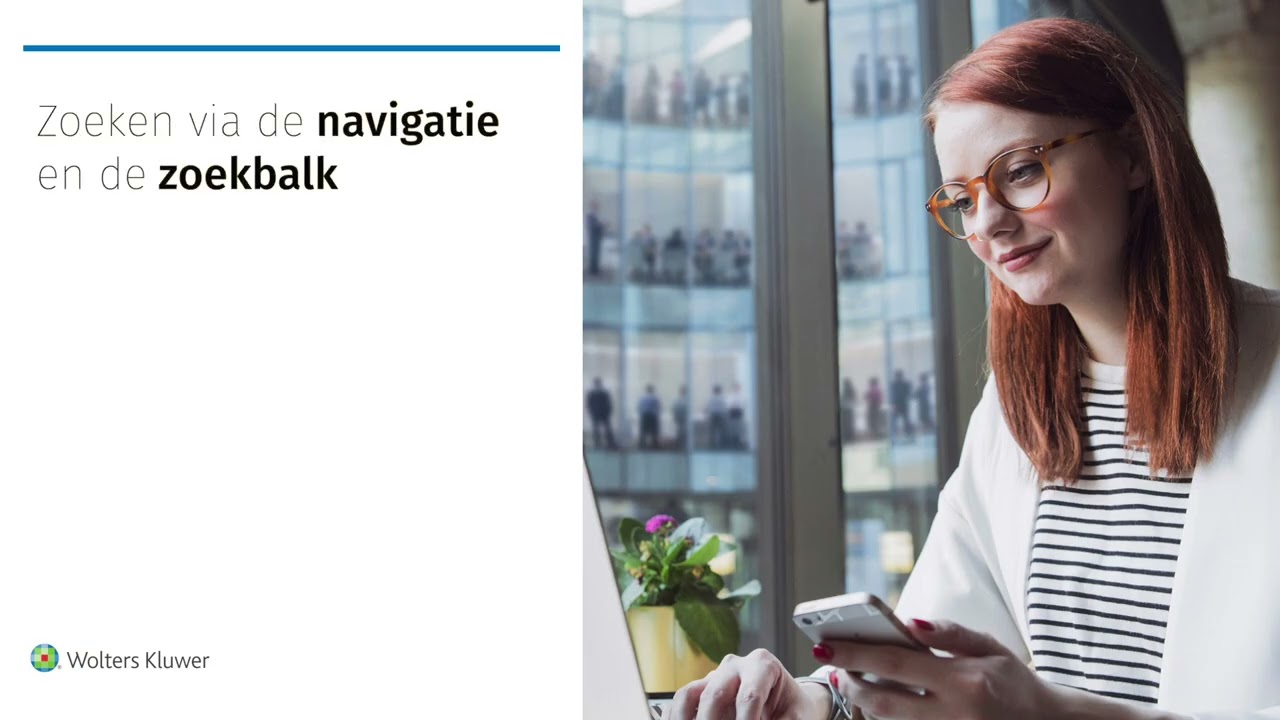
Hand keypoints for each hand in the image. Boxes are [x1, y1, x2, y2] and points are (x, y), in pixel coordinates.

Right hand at [664, 648, 830, 719]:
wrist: (791, 703)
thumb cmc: (795, 709)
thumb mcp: (798, 718)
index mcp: (763, 665)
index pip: (749, 695)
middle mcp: (735, 666)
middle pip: (714, 694)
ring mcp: (715, 676)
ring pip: (689, 693)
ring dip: (685, 718)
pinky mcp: (702, 690)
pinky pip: (682, 701)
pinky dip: (676, 717)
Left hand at [817, 619, 1055, 719]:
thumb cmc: (1014, 681)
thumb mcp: (989, 646)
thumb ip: (949, 633)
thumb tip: (910, 622)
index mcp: (962, 680)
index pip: (894, 664)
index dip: (854, 655)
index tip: (825, 645)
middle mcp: (952, 713)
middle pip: (882, 701)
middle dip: (850, 681)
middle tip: (833, 664)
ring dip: (862, 699)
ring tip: (851, 678)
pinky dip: (886, 714)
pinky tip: (878, 697)